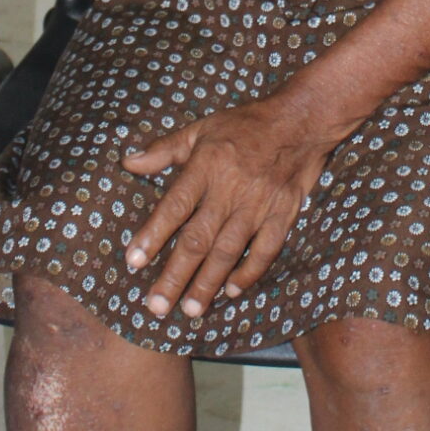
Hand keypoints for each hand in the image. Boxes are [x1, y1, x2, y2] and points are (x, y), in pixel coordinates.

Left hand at [123, 94, 331, 321]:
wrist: (301, 120)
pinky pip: (265, 250)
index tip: (133, 261)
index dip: (153, 235)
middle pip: (198, 239)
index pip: (174, 206)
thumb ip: (164, 149)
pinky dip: (249, 273)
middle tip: (156, 306)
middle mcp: (230, 189)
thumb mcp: (201, 129)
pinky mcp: (283, 214)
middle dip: (175, 275)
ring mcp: (259, 204)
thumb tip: (128, 162)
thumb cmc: (245, 124)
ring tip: (190, 310)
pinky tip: (232, 292)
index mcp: (206, 165)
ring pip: (228, 251)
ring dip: (208, 283)